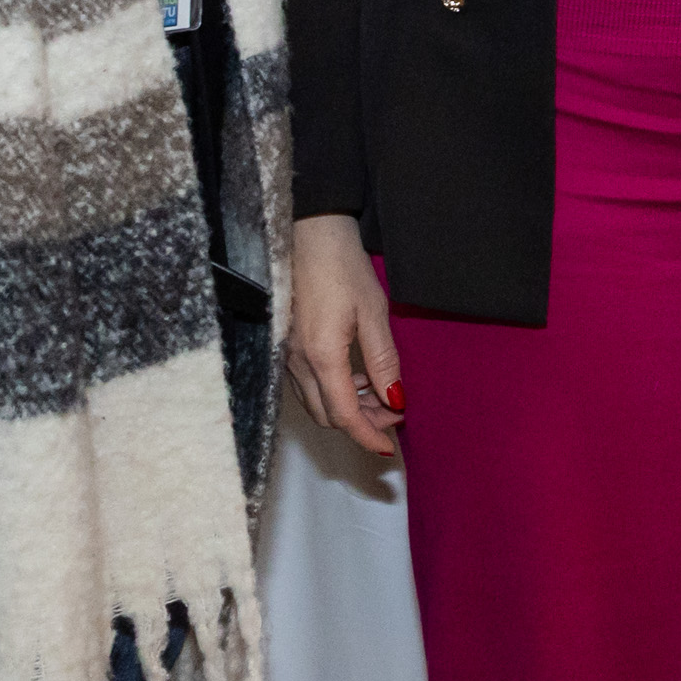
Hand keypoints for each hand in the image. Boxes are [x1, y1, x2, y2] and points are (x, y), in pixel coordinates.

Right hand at [285, 213, 403, 456]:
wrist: (308, 231)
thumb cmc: (342, 266)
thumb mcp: (373, 311)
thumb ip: (383, 360)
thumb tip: (395, 400)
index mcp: (321, 356)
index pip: (344, 415)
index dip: (367, 436)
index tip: (388, 448)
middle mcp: (296, 363)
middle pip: (327, 416)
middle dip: (361, 424)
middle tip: (393, 414)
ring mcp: (286, 355)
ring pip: (315, 402)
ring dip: (346, 408)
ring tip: (380, 395)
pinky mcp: (284, 345)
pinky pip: (307, 385)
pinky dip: (332, 392)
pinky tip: (355, 377)